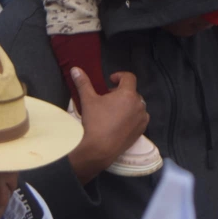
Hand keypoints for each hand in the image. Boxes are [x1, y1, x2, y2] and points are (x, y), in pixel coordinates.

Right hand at [68, 68, 149, 184]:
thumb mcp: (88, 100)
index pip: (129, 77)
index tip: (110, 81)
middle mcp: (139, 105)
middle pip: (132, 91)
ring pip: (136, 105)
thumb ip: (83, 82)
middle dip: (121, 92)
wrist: (99, 149)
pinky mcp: (141, 131)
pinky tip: (119, 122)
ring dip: (127, 104)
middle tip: (107, 98)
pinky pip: (139, 118)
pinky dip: (132, 116)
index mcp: (128, 94)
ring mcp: (142, 119)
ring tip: (113, 111)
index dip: (119, 76)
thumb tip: (75, 69)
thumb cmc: (95, 122)